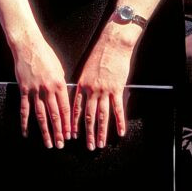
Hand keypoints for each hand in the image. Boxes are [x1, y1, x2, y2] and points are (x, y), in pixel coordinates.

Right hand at [13, 33, 70, 147]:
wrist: (28, 45)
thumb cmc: (46, 54)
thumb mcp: (59, 69)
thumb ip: (61, 84)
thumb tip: (63, 98)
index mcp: (60, 85)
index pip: (66, 109)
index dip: (68, 124)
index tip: (70, 135)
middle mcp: (48, 90)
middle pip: (55, 115)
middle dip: (59, 132)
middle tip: (61, 144)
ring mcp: (35, 91)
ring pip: (41, 115)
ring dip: (45, 131)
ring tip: (48, 143)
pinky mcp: (23, 89)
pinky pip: (24, 109)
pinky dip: (24, 122)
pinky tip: (25, 132)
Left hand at [74, 30, 133, 150]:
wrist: (112, 44)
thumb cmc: (99, 54)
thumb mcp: (86, 69)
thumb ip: (83, 83)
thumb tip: (80, 95)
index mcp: (81, 85)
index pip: (76, 108)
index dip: (73, 122)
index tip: (71, 134)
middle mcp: (91, 90)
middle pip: (88, 115)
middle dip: (86, 133)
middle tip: (87, 146)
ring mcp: (104, 91)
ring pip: (102, 116)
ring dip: (100, 132)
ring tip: (99, 144)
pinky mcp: (117, 89)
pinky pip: (118, 109)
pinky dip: (119, 122)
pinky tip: (120, 132)